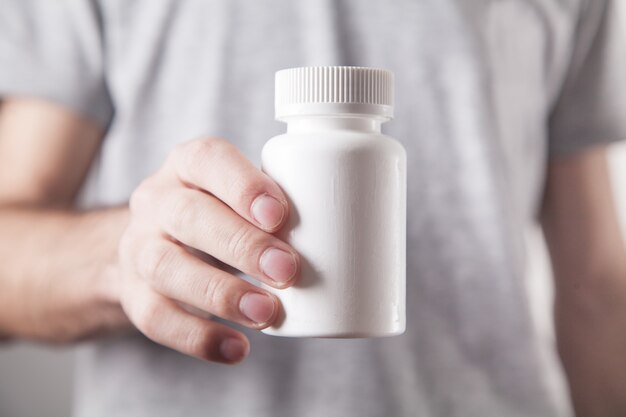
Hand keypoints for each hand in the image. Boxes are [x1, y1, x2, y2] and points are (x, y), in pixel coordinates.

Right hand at [118, 138, 298, 363]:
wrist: (153, 243)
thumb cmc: (218, 214)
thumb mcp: (235, 195)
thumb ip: (274, 208)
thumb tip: (349, 238)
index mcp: (187, 165)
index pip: (207, 160)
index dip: (242, 185)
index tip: (280, 215)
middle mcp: (156, 201)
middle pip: (190, 216)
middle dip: (241, 244)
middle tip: (286, 269)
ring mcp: (138, 248)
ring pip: (167, 267)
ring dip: (221, 294)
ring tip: (266, 312)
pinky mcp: (133, 294)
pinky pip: (156, 318)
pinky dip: (198, 337)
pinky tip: (237, 349)